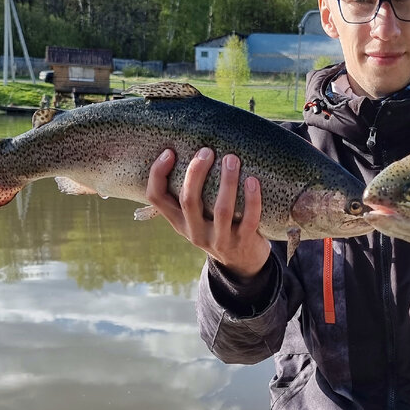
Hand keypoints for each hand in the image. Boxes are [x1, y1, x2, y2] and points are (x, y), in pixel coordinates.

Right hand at [146, 149, 271, 277]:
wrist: (243, 263)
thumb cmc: (218, 227)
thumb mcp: (197, 216)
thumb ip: (191, 193)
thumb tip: (193, 146)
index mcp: (178, 222)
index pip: (156, 198)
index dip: (158, 174)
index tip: (169, 152)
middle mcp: (194, 232)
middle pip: (189, 200)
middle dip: (196, 172)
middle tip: (207, 151)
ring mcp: (219, 240)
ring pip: (221, 210)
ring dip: (227, 182)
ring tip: (232, 159)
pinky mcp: (243, 242)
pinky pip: (249, 220)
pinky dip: (252, 199)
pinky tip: (253, 180)